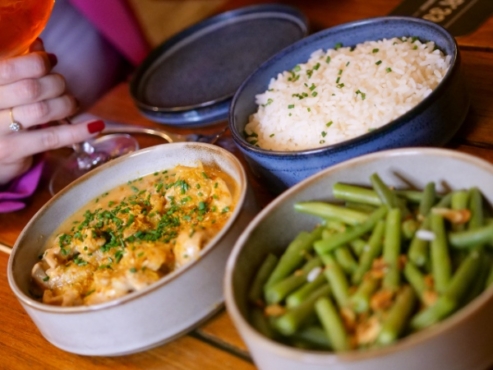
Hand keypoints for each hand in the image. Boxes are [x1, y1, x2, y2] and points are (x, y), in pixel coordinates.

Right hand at [0, 39, 104, 184]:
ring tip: (72, 103)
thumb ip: (17, 65)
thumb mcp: (1, 86)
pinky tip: (95, 126)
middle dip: (55, 83)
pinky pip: (51, 138)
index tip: (51, 61)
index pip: (11, 67)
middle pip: (31, 89)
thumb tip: (41, 44)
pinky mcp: (11, 151)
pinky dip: (77, 131)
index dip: (38, 61)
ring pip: (42, 111)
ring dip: (66, 104)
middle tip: (61, 86)